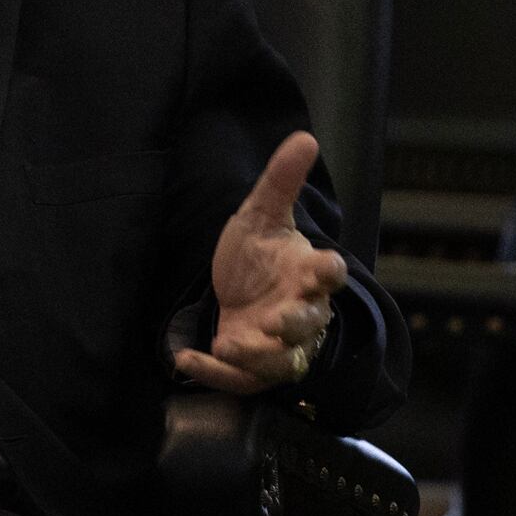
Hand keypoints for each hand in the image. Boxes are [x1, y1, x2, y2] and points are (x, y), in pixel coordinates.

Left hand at [174, 131, 348, 394]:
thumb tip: (305, 136)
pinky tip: (186, 357)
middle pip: (310, 323)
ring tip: (229, 346)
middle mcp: (300, 312)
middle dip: (296, 323)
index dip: (329, 271)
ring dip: (259, 356)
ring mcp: (278, 343)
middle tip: (277, 319)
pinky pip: (241, 379)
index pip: (330, 274)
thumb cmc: (260, 254)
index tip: (327, 264)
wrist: (242, 290)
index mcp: (307, 272)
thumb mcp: (261, 214)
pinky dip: (215, 373)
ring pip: (282, 359)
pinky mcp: (254, 366)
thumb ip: (281, 180)